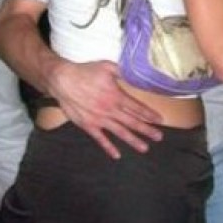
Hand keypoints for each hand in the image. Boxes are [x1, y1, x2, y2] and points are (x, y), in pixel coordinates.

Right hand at [47, 59, 162, 158]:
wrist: (63, 80)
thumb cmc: (85, 72)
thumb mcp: (107, 67)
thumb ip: (123, 71)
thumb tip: (136, 73)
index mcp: (116, 95)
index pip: (137, 107)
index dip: (149, 114)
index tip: (159, 120)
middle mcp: (110, 110)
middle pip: (132, 122)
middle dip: (147, 130)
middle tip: (159, 137)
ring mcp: (99, 120)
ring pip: (120, 132)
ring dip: (133, 141)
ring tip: (145, 148)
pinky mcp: (88, 125)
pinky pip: (100, 139)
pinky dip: (109, 147)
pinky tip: (117, 155)